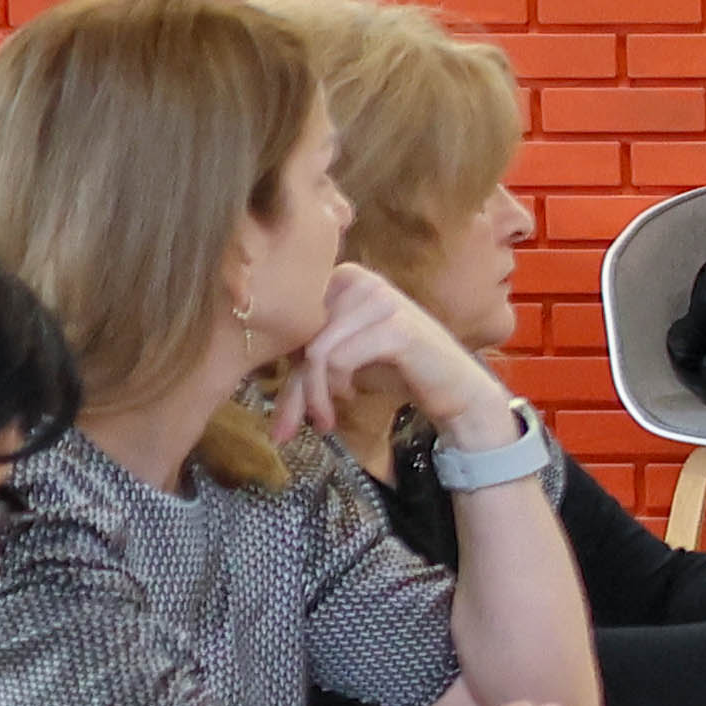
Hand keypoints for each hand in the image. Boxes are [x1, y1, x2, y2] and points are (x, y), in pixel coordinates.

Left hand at [299, 262, 511, 442]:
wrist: (455, 387)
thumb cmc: (397, 369)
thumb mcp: (341, 359)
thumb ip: (303, 358)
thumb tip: (249, 373)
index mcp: (342, 277)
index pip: (293, 319)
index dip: (283, 363)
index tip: (289, 404)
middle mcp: (359, 279)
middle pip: (300, 336)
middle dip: (295, 388)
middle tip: (290, 427)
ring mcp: (379, 300)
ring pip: (315, 351)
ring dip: (313, 394)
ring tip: (324, 417)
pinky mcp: (395, 327)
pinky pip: (338, 359)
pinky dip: (335, 387)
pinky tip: (351, 396)